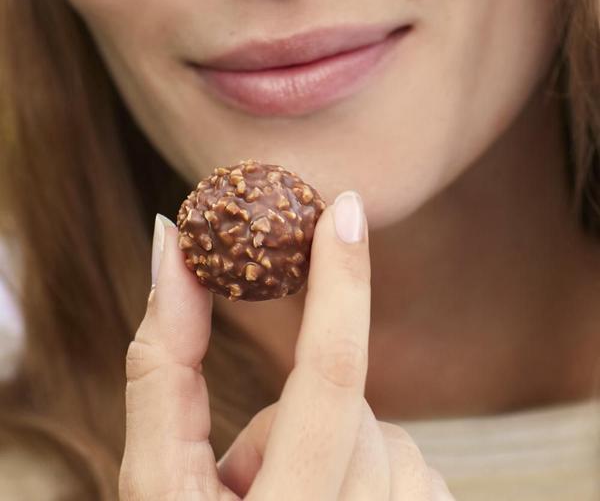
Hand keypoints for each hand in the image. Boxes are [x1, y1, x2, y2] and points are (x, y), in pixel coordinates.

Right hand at [119, 193, 454, 499]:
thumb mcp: (152, 477)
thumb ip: (161, 357)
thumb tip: (169, 241)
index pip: (331, 376)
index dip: (342, 281)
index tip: (346, 207)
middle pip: (354, 408)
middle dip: (298, 416)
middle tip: (248, 480)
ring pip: (390, 435)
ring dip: (334, 447)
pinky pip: (416, 466)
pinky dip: (373, 468)